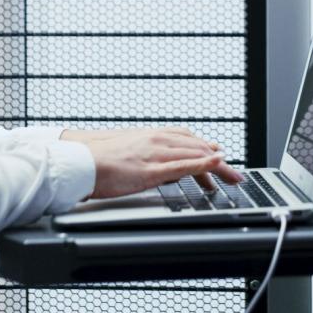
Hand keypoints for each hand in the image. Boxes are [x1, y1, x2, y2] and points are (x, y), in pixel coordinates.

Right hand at [60, 127, 243, 198]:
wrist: (78, 162)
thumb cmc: (97, 160)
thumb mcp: (129, 154)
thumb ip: (148, 158)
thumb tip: (163, 168)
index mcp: (151, 136)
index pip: (188, 139)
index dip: (207, 149)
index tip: (219, 158)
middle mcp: (157, 140)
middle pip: (197, 147)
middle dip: (219, 161)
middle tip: (234, 174)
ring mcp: (155, 153)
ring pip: (196, 154)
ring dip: (218, 165)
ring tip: (233, 176)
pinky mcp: (151, 169)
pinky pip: (184, 165)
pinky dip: (203, 164)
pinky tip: (216, 165)